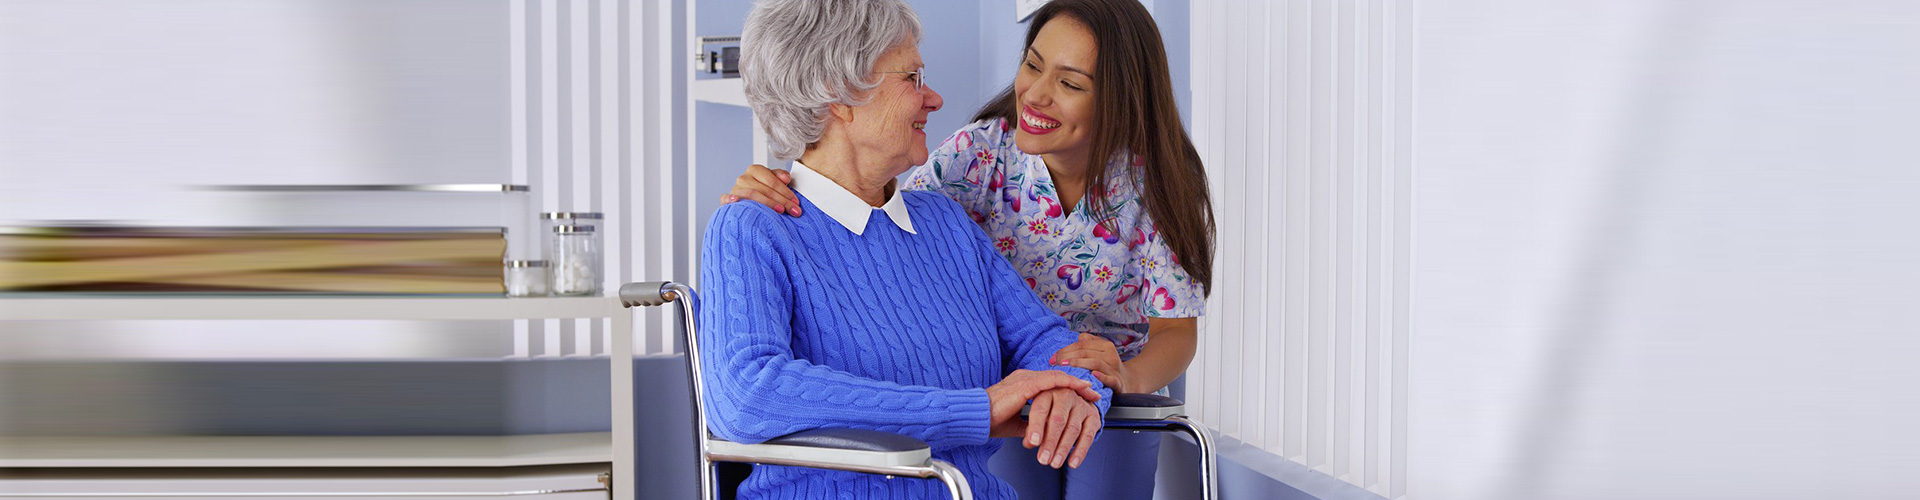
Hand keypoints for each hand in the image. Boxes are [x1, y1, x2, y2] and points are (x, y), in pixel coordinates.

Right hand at [719, 164, 800, 215]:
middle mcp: (744, 178)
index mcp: (755, 170)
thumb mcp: (773, 183)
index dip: (785, 191)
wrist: (749, 204)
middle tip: (793, 210)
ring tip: (780, 210)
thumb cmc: (764, 193)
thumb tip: (786, 178)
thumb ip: (780, 177)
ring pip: (751, 194)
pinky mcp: (727, 200)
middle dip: (782, 200)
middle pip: (764, 188)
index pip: (771, 179)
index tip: (796, 202)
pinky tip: (736, 201)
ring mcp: (735, 189)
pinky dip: (730, 199)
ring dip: (768, 203)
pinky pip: (725, 198)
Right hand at [986, 369, 1100, 435]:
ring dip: (1075, 383)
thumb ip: (1027, 424)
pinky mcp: (1025, 385)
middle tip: (1093, 391)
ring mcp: (1025, 379)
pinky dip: (1067, 383)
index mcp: (1021, 385)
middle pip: (1056, 377)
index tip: (1080, 396)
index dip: (1066, 388)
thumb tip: (1037, 433)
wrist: (976, 418)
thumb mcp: (1014, 424)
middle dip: (1076, 385)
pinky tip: (1078, 387)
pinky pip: (1051, 381)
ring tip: (1090, 390)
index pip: (1049, 384)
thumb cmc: (989, 420)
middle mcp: (1024, 378)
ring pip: (1057, 377)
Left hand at [1023, 387, 1102, 468]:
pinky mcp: (1093, 415)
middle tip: (1043, 459)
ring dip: (1063, 449)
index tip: (1033, 443)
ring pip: (1073, 429)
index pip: (1041, 409)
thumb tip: (1029, 443)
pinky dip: (1080, 451)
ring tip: (1055, 463)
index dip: (1036, 427)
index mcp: (1047, 392)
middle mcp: (1065, 395)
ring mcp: (1081, 405)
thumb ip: (1032, 430)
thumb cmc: (1049, 411)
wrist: (1074, 404)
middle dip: (1050, 442)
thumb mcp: (1037, 417)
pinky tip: (1073, 463)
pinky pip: (1088, 435)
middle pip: (1058, 420)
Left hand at [1053, 333, 1129, 393]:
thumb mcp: (1098, 352)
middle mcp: (1110, 354)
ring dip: (1079, 363)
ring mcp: (1114, 368)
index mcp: (1104, 345)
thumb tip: (1064, 350)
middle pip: (1085, 352)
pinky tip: (1092, 375)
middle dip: (1067, 357)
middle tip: (1055, 363)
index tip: (1053, 358)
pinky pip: (1109, 378)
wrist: (1126, 381)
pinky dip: (1101, 376)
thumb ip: (1084, 346)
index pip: (1081, 344)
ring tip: (1066, 366)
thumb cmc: (1106, 366)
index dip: (1065, 350)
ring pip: (1095, 362)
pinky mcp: (1117, 381)